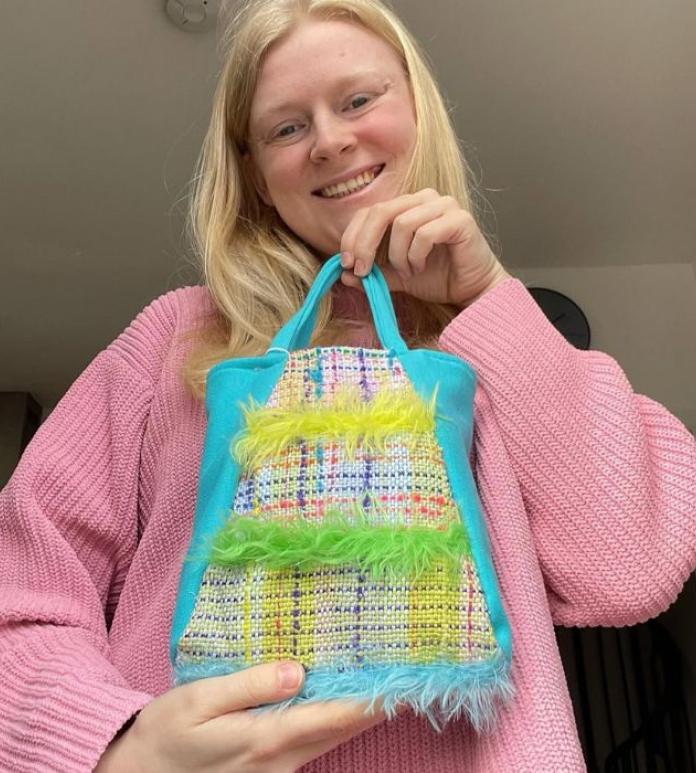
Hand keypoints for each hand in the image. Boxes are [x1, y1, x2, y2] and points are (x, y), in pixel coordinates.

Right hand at [95, 661, 393, 772]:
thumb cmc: (166, 734)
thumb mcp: (200, 702)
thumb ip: (250, 685)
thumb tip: (297, 670)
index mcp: (267, 739)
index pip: (335, 716)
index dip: (374, 698)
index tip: (404, 678)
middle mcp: (282, 760)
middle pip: (342, 728)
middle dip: (378, 701)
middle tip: (407, 671)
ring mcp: (279, 769)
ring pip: (331, 735)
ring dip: (360, 709)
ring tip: (384, 675)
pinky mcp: (271, 768)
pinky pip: (314, 740)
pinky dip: (335, 717)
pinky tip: (341, 695)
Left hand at [339, 188, 509, 306]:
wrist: (472, 290)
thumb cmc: (437, 278)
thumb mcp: (396, 277)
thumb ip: (372, 273)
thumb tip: (343, 275)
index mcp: (406, 206)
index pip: (368, 211)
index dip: (352, 236)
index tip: (347, 264)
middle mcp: (424, 199)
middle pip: (380, 212)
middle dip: (365, 244)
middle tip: (362, 271)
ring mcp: (444, 206)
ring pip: (402, 223)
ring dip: (398, 256)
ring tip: (407, 272)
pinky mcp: (460, 220)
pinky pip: (425, 233)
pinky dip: (416, 255)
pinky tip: (420, 268)